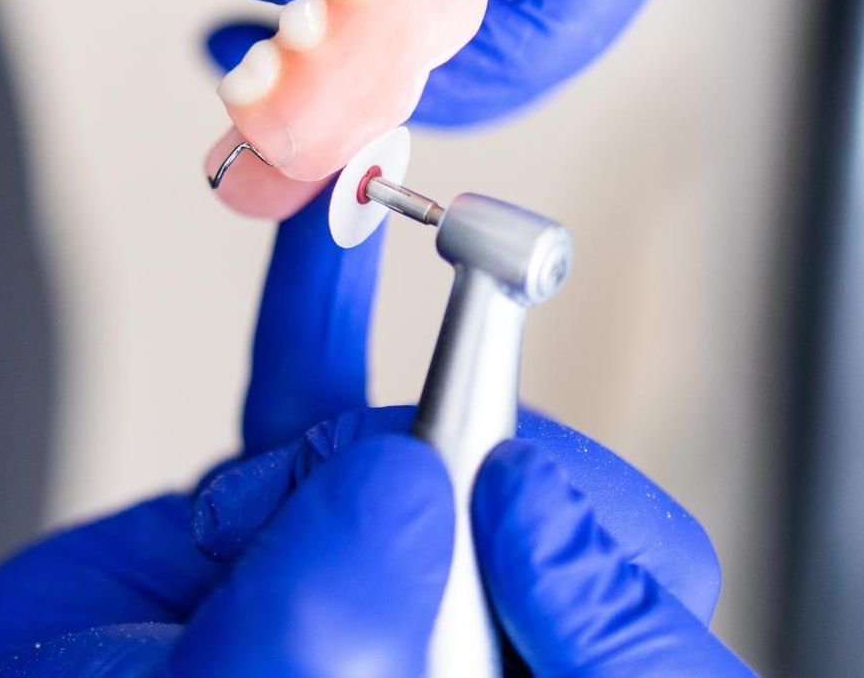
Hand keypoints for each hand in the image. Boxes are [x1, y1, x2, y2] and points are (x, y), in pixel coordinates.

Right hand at [0, 199, 749, 674]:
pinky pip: (319, 386)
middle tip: (364, 485)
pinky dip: (314, 300)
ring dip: (332, 435)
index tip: (509, 509)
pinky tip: (327, 229)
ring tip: (224, 530)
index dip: (602, 589)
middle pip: (556, 525)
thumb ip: (314, 626)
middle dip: (462, 476)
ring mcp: (368, 569)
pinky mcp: (285, 507)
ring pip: (438, 439)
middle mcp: (442, 643)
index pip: (639, 660)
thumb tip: (408, 481)